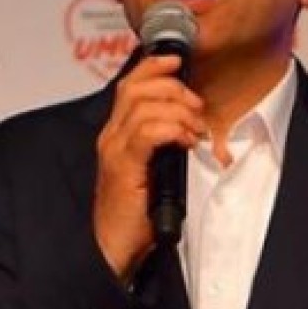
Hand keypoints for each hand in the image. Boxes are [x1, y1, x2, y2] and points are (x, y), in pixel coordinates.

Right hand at [93, 55, 204, 281]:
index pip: (130, 84)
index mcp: (117, 134)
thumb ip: (164, 144)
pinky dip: (171, 129)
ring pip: (144, 107)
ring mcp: (114, 150)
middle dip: (173, 88)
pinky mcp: (122, 167)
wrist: (114, 247)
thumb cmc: (136, 214)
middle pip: (137, 88)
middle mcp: (110, 136)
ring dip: (178, 112)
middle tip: (197, 108)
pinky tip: (185, 141)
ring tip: (194, 130)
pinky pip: (147, 132)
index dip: (154, 66)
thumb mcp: (155, 169)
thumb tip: (192, 124)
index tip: (178, 61)